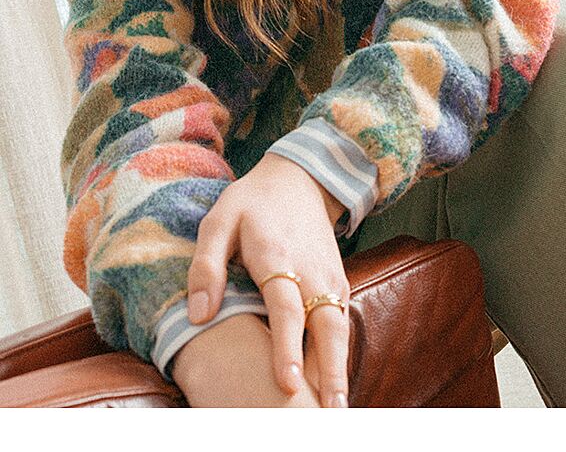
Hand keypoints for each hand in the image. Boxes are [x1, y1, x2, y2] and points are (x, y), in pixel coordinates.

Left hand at [184, 152, 350, 407]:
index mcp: (277, 255)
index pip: (287, 307)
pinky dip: (340, 353)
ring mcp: (329, 276)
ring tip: (337, 411)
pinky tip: (334, 385)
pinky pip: (341, 322)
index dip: (287, 346)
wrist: (298, 179)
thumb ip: (206, 265)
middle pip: (327, 325)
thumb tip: (199, 314)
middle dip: (331, 370)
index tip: (287, 383)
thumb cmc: (251, 203)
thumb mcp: (218, 220)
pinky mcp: (337, 282)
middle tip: (330, 413)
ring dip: (340, 368)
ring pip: (339, 328)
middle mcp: (311, 270)